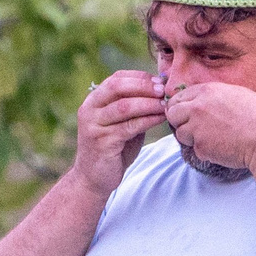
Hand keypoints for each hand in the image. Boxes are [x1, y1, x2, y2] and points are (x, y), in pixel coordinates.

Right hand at [71, 71, 168, 197]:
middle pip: (117, 87)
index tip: (160, 80)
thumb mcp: (122, 122)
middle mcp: (89, 110)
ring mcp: (94, 126)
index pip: (116, 78)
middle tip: (163, 90)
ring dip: (148, 103)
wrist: (94, 178)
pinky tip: (160, 118)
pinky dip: (148, 120)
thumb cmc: (113, 147)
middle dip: (143, 86)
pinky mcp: (102, 142)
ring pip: (124, 107)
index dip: (139, 77)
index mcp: (94, 100)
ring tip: (165, 104)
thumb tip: (161, 90)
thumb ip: (134, 107)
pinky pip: (129, 126)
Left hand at [163, 81, 255, 174]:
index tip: (187, 114)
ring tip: (213, 138)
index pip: (178, 97)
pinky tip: (222, 148)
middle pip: (172, 113)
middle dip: (179, 121)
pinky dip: (204, 151)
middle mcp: (197, 107)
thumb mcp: (236, 94)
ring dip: (191, 137)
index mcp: (207, 91)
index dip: (181, 106)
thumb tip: (204, 100)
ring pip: (180, 133)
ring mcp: (197, 127)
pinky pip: (194, 149)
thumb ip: (215, 96)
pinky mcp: (201, 146)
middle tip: (193, 128)